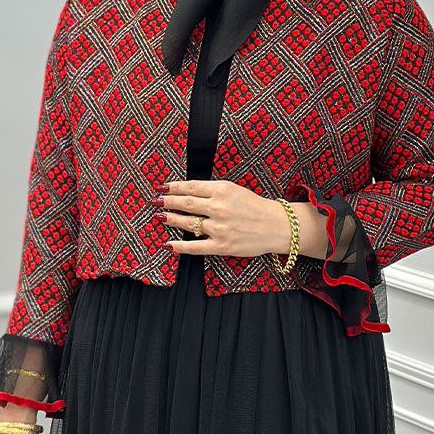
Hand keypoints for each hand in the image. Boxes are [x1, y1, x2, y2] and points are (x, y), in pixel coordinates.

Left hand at [154, 178, 293, 256]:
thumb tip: (189, 193)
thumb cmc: (256, 207)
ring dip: (170, 220)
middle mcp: (219, 207)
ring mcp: (219, 228)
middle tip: (155, 201)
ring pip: (187, 223)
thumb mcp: (235, 190)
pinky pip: (195, 247)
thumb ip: (213, 191)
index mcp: (223, 190)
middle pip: (186, 203)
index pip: (191, 187)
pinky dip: (180, 246)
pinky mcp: (222, 246)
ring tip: (159, 217)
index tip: (162, 187)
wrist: (278, 226)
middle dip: (167, 202)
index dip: (174, 187)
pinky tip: (168, 244)